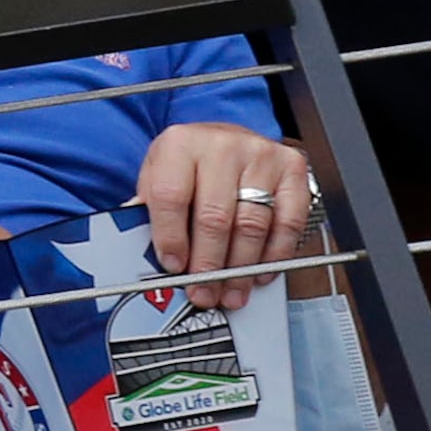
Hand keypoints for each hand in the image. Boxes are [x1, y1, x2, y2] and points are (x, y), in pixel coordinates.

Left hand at [136, 124, 310, 311]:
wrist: (224, 138)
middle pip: (215, 217)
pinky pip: (287, 223)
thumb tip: (139, 253)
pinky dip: (274, 255)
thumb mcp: (158, 175)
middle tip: (204, 291)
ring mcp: (260, 155)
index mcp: (180, 144)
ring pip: (252, 225)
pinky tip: (259, 273)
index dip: (171, 237)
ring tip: (230, 292)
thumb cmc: (189, 163)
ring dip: (241, 269)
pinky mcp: (291, 169)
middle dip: (208, 265)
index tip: (173, 267)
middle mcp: (221, 145)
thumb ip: (149, 211)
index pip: (171, 196)